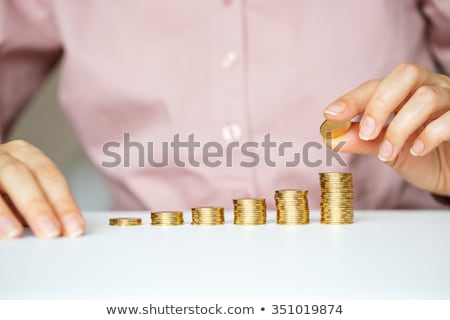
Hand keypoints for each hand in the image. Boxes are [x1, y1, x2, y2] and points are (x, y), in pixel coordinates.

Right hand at [0, 140, 83, 238]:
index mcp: (25, 155)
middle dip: (37, 206)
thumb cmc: (7, 193)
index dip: (63, 202)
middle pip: (21, 176)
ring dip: (3, 210)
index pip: (49, 176)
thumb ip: (42, 207)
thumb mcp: (25, 195)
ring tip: (14, 233)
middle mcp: (2, 155)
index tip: (74, 228)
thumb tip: (63, 230)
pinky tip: (0, 230)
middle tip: (51, 232)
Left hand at [324, 63, 449, 196]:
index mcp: (406, 92)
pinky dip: (429, 134)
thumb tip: (329, 136)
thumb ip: (362, 142)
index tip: (330, 115)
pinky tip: (417, 150)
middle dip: (379, 104)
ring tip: (387, 153)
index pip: (376, 86)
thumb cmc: (424, 159)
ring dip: (399, 127)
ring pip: (426, 97)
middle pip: (405, 75)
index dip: (352, 98)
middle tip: (366, 133)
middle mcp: (431, 87)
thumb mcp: (387, 151)